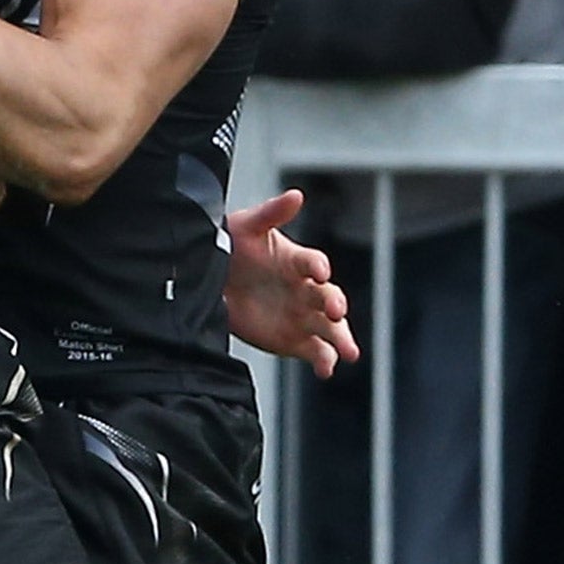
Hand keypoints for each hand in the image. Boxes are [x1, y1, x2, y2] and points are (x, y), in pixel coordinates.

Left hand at [223, 189, 358, 378]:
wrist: (214, 283)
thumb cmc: (232, 247)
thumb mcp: (247, 227)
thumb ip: (272, 213)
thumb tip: (296, 194)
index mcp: (297, 262)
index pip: (314, 263)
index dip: (317, 266)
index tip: (318, 271)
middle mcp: (306, 290)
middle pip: (329, 298)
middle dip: (335, 305)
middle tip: (335, 311)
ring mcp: (302, 316)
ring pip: (330, 329)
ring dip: (341, 339)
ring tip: (349, 352)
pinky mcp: (294, 340)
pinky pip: (315, 351)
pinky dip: (324, 360)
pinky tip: (325, 369)